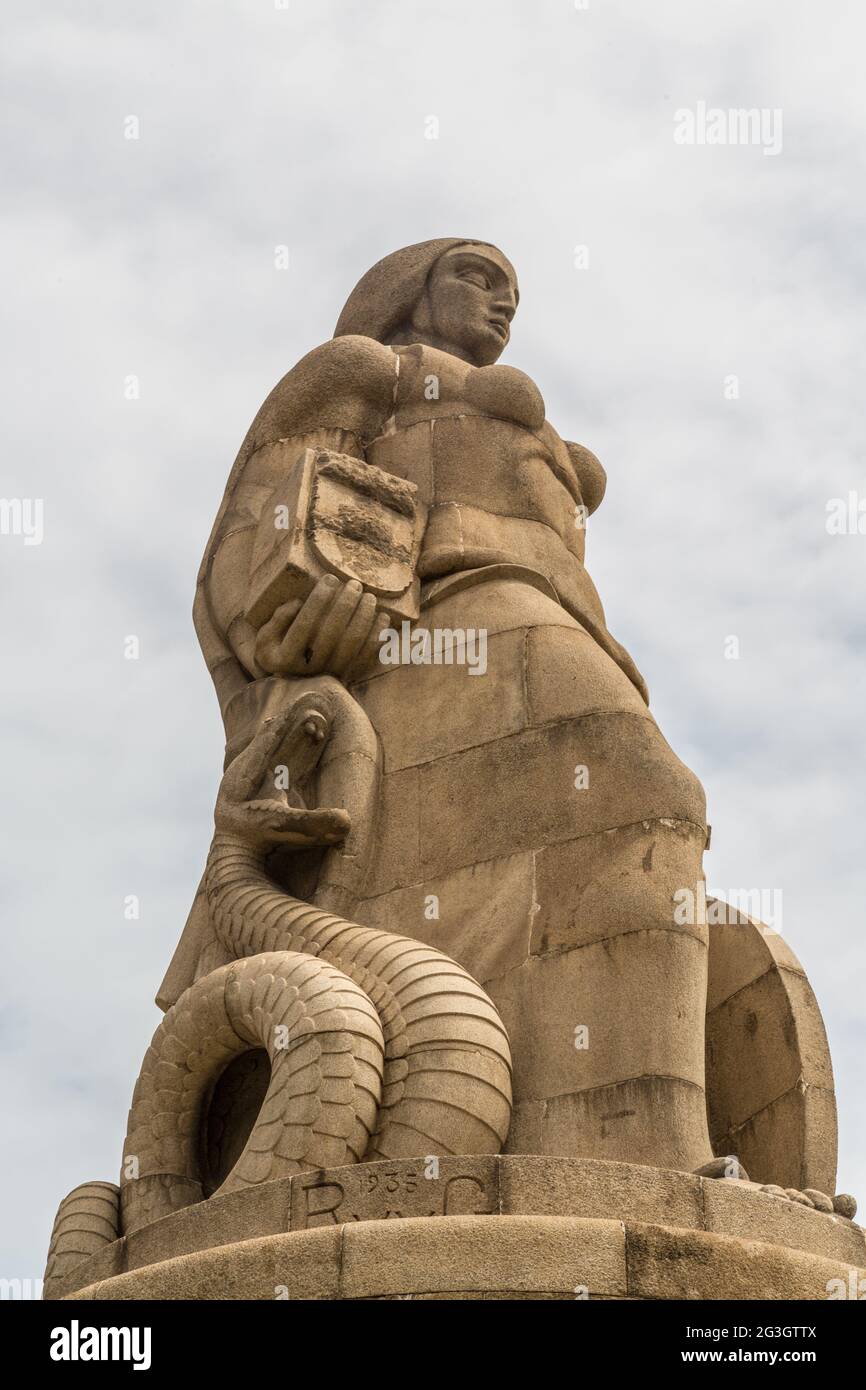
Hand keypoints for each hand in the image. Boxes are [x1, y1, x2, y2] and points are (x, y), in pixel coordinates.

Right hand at [254, 575, 383, 677]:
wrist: (292, 684)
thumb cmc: (279, 651)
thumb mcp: (265, 638)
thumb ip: (278, 620)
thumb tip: (299, 603)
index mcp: (286, 658)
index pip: (305, 624)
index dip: (319, 599)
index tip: (330, 578)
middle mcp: (310, 669)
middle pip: (332, 632)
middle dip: (346, 604)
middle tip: (354, 584)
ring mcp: (332, 675)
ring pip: (353, 643)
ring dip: (364, 617)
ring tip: (370, 596)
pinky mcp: (349, 677)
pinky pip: (369, 656)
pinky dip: (378, 636)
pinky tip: (382, 617)